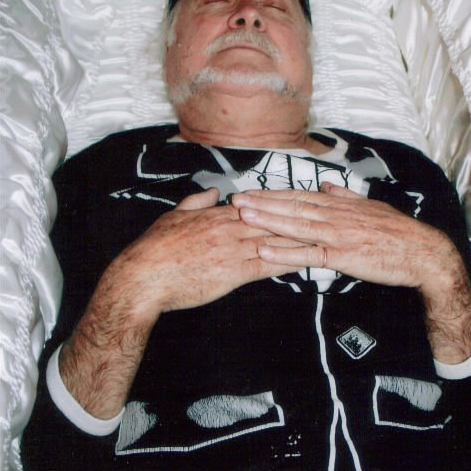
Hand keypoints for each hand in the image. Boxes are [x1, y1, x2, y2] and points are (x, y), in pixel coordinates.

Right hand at [60, 188, 303, 417]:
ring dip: (301, 238)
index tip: (301, 201)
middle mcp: (230, 228)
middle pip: (272, 220)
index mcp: (216, 215)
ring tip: (326, 235)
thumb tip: (212, 192)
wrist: (144, 277)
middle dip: (299, 217)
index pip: (256, 206)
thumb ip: (196, 203)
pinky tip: (308, 261)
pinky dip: (290, 261)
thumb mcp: (173, 217)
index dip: (280, 204)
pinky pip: (268, 264)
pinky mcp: (234, 272)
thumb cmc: (155, 250)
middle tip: (325, 214)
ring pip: (275, 239)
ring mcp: (234, 249)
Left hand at [233, 183, 470, 363]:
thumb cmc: (397, 234)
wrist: (422, 253)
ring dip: (267, 220)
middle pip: (292, 207)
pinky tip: (264, 250)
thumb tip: (328, 184)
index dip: (273, 194)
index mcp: (340, 204)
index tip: (251, 191)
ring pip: (296, 225)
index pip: (300, 196)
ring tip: (242, 216)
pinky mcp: (343, 256)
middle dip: (261, 202)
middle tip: (234, 200)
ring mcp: (338, 234)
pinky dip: (285, 251)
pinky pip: (308, 254)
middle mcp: (335, 215)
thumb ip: (346, 196)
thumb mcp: (371, 208)